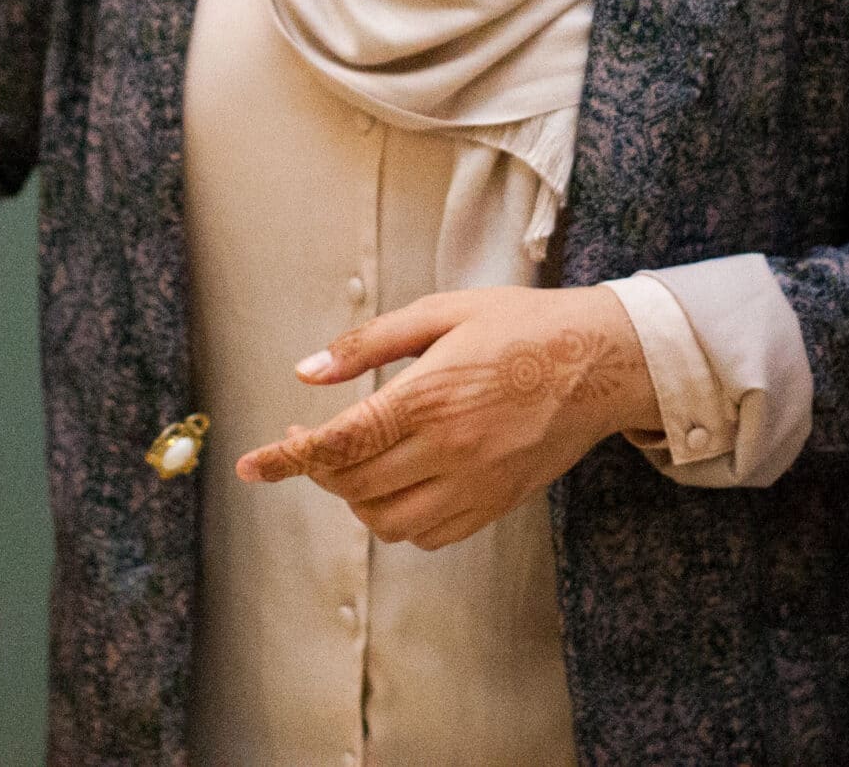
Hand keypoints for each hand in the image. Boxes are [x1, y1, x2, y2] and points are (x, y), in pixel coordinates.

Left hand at [236, 285, 654, 549]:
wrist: (599, 363)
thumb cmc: (519, 325)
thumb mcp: (440, 313)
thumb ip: (366, 344)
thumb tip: (304, 372)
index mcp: (430, 396)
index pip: (339, 443)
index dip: (286, 458)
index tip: (249, 466)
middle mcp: (450, 449)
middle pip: (354, 485)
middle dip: (316, 468)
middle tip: (305, 441)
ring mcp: (476, 484)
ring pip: (387, 521)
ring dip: (354, 497)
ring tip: (351, 460)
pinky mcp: (495, 504)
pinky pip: (428, 534)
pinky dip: (397, 519)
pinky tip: (394, 482)